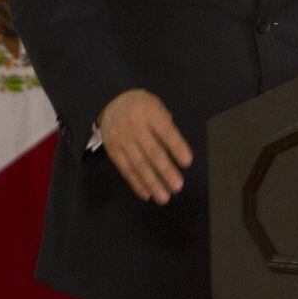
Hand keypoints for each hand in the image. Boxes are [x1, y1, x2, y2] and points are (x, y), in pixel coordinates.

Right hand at [98, 89, 192, 204]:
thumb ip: (166, 125)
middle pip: (151, 151)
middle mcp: (134, 126)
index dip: (177, 147)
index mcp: (149, 112)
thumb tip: (176, 149)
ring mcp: (121, 139)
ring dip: (152, 183)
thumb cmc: (140, 106)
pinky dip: (136, 183)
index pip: (165, 132)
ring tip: (163, 197)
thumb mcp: (156, 106)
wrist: (110, 101)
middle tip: (177, 186)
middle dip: (165, 171)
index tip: (187, 162)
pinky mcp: (112, 150)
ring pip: (138, 164)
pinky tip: (146, 194)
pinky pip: (125, 169)